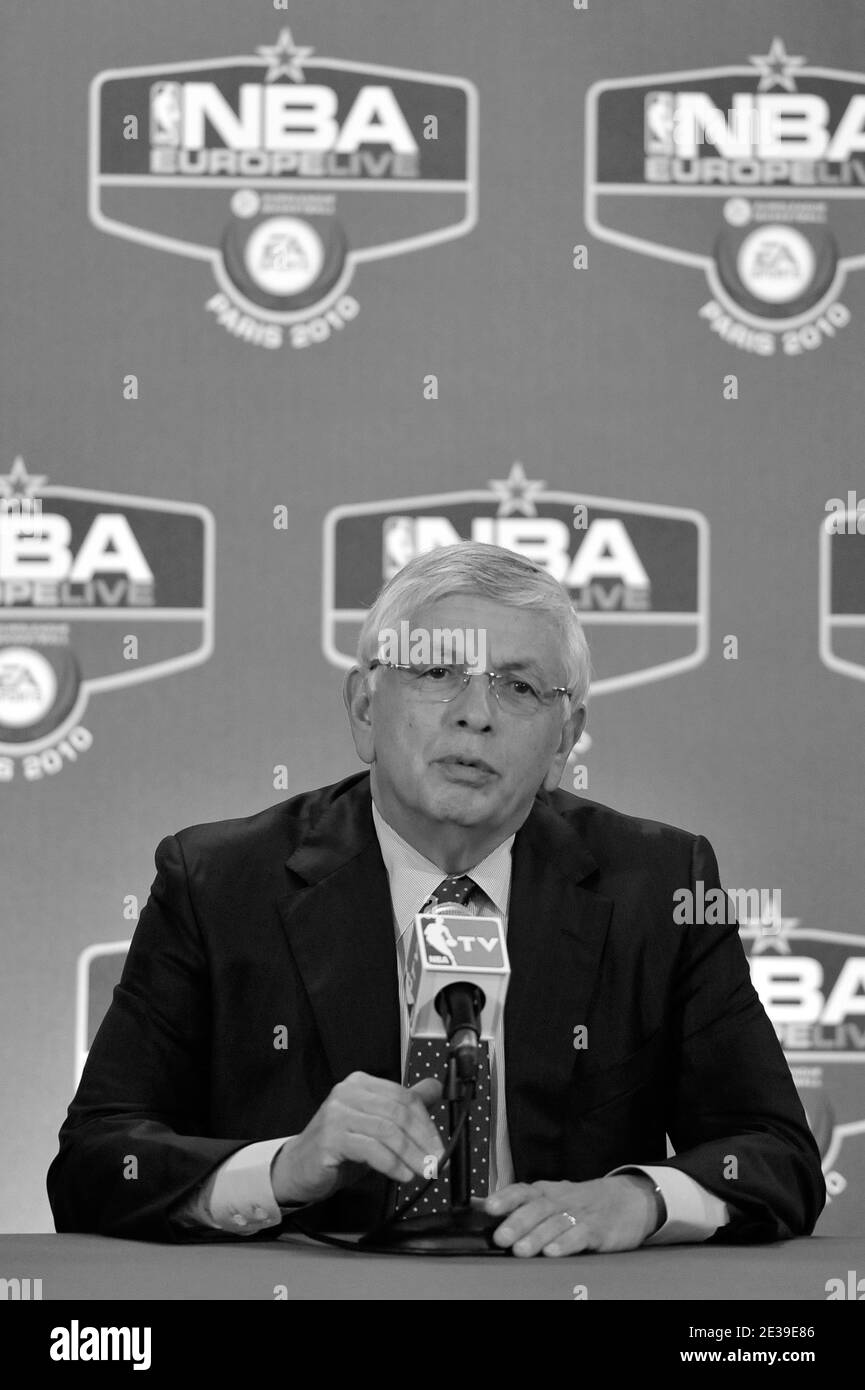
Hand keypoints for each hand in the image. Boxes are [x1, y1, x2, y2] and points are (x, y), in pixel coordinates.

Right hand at [270, 1071, 444, 1205]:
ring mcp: (336, 1114)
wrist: (297, 1168)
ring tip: (423, 1171)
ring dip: (411, 1155)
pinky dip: (392, 1164)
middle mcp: (347, 1093)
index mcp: (361, 1084)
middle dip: (423, 1140)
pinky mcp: (330, 1138)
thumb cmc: (339, 1147)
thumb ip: (403, 1106)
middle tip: (436, 1161)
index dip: (427, 1122)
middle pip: (398, 1112)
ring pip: (387, 1131)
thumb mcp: (375, 1125)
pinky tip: (402, 1176)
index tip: (439, 1146)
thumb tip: (435, 1088)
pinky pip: (370, 1149)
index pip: (403, 1096)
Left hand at [483, 1175, 661, 1255]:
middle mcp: (561, 1200)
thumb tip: (483, 1211)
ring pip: (555, 1224)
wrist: (630, 1199)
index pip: (523, 1190)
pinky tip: (554, 1252)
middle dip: (517, 1223)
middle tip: (501, 1237)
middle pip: (537, 1208)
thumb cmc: (584, 1201)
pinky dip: (566, 1243)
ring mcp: (580, 1214)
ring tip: (520, 1250)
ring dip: (536, 1237)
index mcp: (547, 1192)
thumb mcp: (554, 1198)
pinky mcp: (598, 1230)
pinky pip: (580, 1235)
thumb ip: (522, 1205)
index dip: (505, 1198)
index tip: (489, 1208)